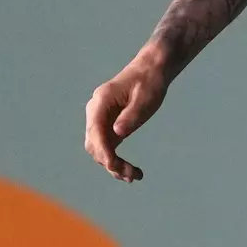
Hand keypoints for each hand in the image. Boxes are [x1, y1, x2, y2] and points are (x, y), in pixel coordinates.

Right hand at [84, 57, 168, 182]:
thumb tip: (117, 133)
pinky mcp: (109, 125)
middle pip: (94, 144)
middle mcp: (96, 111)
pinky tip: (130, 172)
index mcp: (101, 101)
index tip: (115, 165)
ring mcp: (100, 119)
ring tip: (132, 176)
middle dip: (109, 162)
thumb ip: (131, 115)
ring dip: (113, 165)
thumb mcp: (145, 97)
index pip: (95, 132)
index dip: (103, 151)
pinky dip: (116, 160)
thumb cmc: (150, 81)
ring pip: (99, 149)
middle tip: (130, 175)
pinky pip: (107, 147)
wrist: (152, 69)